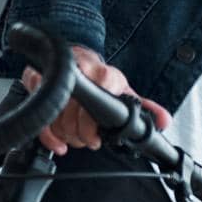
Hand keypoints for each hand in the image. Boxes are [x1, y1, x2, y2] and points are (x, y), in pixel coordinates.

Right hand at [21, 45, 171, 153]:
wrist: (78, 58)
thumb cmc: (103, 80)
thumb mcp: (125, 92)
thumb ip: (145, 108)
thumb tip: (164, 122)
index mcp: (105, 74)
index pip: (101, 89)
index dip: (93, 120)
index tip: (96, 136)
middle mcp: (80, 70)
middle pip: (74, 109)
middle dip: (80, 133)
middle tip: (88, 140)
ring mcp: (57, 75)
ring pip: (56, 114)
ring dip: (65, 134)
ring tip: (76, 138)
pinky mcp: (37, 79)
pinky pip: (39, 111)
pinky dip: (48, 135)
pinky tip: (58, 143)